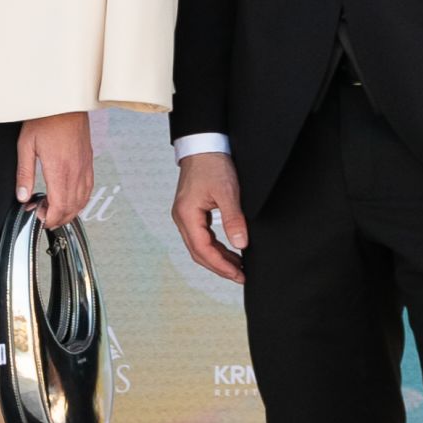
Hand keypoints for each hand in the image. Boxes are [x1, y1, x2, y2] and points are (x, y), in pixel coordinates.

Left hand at [14, 110, 92, 229]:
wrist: (65, 101)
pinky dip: (80, 199)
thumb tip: (23, 196)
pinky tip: (71, 198)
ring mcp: (85, 166)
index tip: (41, 220)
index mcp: (60, 170)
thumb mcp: (26, 145)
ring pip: (83, 199)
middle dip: (59, 218)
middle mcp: (76, 171)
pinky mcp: (89, 161)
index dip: (51, 219)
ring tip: (55, 211)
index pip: (60, 206)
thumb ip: (24, 174)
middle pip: (72, 207)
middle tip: (44, 217)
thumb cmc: (46, 118)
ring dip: (70, 210)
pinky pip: (89, 187)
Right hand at [171, 151, 248, 283]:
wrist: (204, 145)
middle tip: (241, 276)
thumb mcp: (227, 192)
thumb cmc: (212, 164)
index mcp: (187, 215)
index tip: (239, 274)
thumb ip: (233, 219)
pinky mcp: (192, 212)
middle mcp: (182, 218)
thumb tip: (240, 244)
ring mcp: (186, 216)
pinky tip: (230, 250)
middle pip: (198, 253)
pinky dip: (216, 247)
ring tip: (239, 267)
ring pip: (200, 246)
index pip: (202, 250)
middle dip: (219, 267)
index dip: (221, 266)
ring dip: (218, 258)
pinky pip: (202, 237)